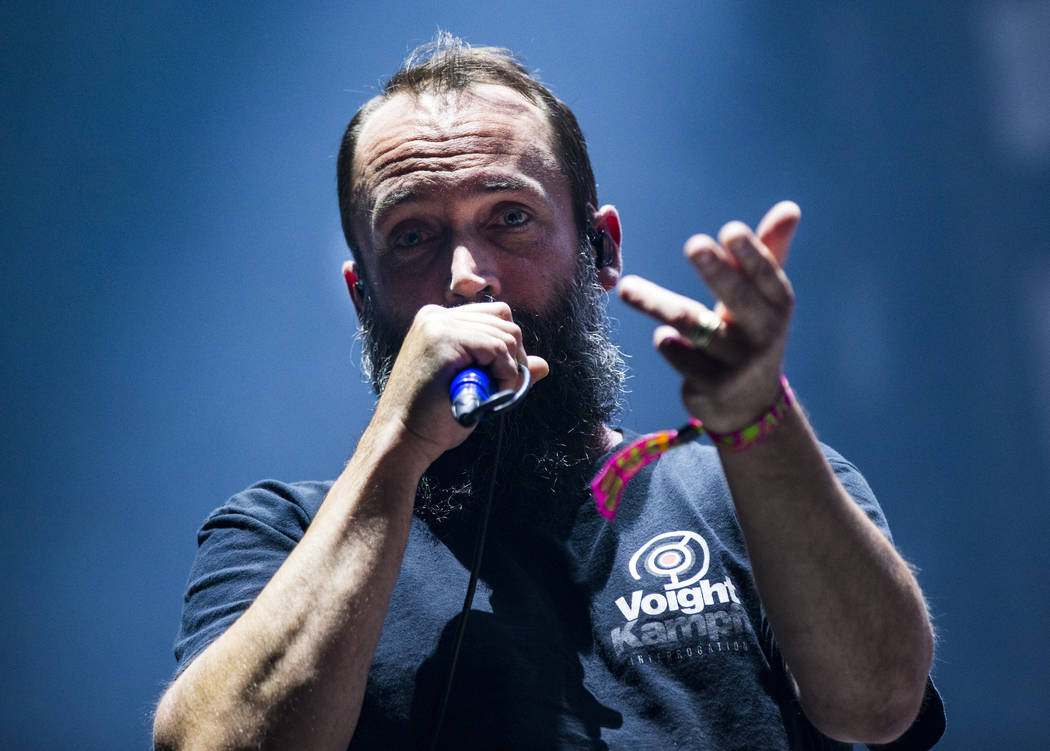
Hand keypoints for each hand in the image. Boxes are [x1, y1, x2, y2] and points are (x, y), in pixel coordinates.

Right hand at [372, 302, 548, 461]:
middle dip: (514, 358)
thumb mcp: (474, 387)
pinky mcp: (442, 339)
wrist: (402, 439)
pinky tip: (493, 392)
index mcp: (438, 321)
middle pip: (505, 320)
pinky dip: (504, 373)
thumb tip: (543, 364)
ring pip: (506, 333)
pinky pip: (497, 347)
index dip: (508, 349)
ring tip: (493, 395)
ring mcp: (437, 324)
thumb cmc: (433, 420)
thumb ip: (504, 369)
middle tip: (503, 389)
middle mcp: (436, 315)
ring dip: (510, 370)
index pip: (495, 316)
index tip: (502, 379)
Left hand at [618, 201, 799, 431]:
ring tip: (627, 287)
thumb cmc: (750, 333)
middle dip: (717, 271)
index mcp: (777, 304)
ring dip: (657, 303)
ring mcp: (739, 363)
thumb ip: (769, 252)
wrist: (748, 406)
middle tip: (694, 244)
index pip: (767, 275)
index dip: (751, 254)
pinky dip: (666, 342)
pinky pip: (679, 355)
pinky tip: (664, 338)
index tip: (730, 230)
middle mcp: (764, 333)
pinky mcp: (712, 387)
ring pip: (692, 325)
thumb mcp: (763, 298)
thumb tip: (790, 208)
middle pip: (736, 297)